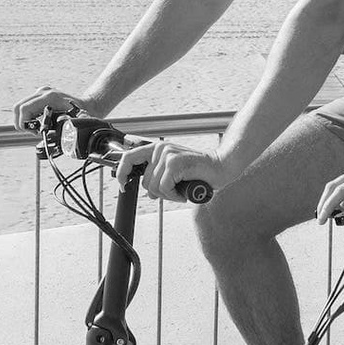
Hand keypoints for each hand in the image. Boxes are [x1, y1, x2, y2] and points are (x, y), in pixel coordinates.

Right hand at [13, 86, 91, 131]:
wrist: (87, 105)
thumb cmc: (81, 112)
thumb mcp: (73, 120)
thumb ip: (64, 126)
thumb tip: (56, 134)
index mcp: (49, 97)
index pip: (25, 108)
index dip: (24, 123)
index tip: (32, 132)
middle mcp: (43, 92)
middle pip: (19, 107)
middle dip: (21, 123)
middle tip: (32, 132)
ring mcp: (41, 93)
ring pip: (20, 107)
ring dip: (24, 120)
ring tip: (35, 129)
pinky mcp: (40, 96)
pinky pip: (26, 106)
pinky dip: (27, 117)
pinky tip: (36, 124)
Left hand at [116, 138, 230, 202]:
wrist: (221, 167)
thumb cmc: (199, 172)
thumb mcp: (174, 174)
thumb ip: (159, 178)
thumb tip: (148, 193)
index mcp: (157, 149)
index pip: (129, 157)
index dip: (121, 173)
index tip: (122, 185)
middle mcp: (160, 148)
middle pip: (145, 182)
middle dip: (160, 193)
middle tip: (176, 190)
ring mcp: (167, 154)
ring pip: (154, 187)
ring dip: (169, 195)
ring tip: (182, 188)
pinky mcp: (174, 163)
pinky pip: (164, 188)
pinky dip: (175, 196)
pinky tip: (185, 190)